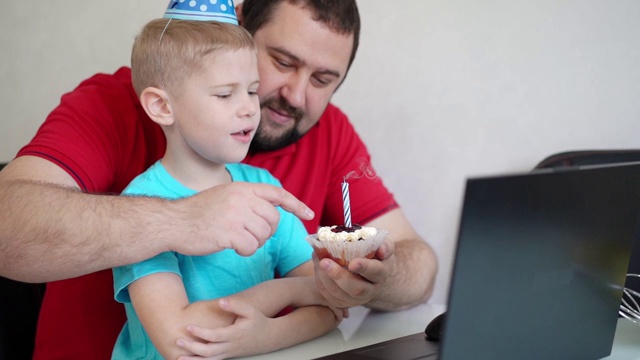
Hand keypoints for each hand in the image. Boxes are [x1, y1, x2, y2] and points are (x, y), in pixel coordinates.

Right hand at [171, 182, 313, 256]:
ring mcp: (235, 214)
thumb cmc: (197, 213)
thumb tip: (270, 213)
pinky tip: (233, 248)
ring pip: (263, 234)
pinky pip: (251, 246)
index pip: (277, 193)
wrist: (171, 222)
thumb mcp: (224, 196)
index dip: (295, 204)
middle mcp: (241, 198)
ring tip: (239, 241)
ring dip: (255, 243)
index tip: (309, 214)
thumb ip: (247, 200)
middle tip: (251, 235)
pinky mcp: (228, 232)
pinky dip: (246, 251)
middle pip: (272, 219)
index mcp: (242, 188)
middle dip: (267, 231)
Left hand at [175, 298, 272, 359]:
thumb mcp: (250, 310)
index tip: (188, 326)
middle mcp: (231, 346)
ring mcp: (229, 353)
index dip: (200, 332)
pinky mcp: (228, 356)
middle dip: (192, 347)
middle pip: (208, 351)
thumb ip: (235, 305)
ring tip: (178, 358)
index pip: (214, 335)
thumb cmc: (257, 321)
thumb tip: (220, 301)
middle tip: (178, 341)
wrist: (268, 338)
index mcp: (235, 334)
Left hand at [313, 238, 395, 307]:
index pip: (375, 272)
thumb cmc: (375, 254)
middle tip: (325, 262)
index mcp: (381, 273)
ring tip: (317, 260)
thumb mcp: (384, 246)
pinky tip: (317, 266)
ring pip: (339, 294)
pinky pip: (329, 296)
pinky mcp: (343, 302)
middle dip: (338, 276)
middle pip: (356, 289)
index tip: (352, 263)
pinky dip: (320, 281)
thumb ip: (385, 245)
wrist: (371, 272)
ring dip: (325, 278)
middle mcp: (370, 289)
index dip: (364, 268)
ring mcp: (356, 299)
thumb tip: (382, 250)